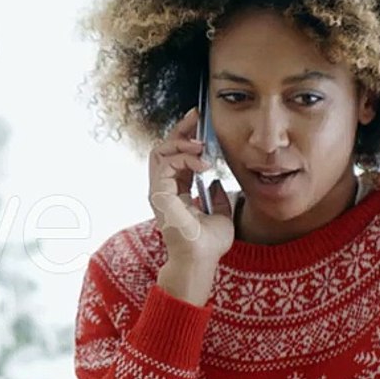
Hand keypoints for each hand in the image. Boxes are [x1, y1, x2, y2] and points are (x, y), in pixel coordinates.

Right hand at [147, 109, 233, 266]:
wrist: (200, 260)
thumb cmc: (209, 244)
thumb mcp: (222, 214)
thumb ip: (218, 197)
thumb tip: (215, 181)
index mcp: (175, 192)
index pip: (175, 157)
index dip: (186, 139)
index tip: (199, 124)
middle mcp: (163, 189)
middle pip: (164, 148)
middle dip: (180, 130)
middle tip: (196, 118)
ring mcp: (158, 190)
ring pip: (160, 151)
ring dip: (182, 142)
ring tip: (202, 146)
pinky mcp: (158, 193)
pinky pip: (166, 163)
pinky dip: (185, 157)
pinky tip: (203, 164)